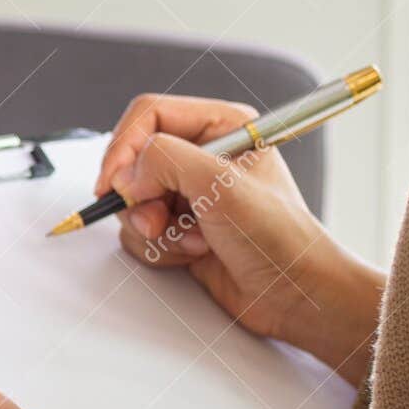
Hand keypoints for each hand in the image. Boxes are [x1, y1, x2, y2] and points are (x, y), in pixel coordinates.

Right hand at [98, 94, 383, 386]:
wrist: (293, 293)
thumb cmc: (280, 239)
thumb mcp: (221, 186)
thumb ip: (166, 161)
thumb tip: (127, 173)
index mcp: (224, 127)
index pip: (150, 115)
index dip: (125, 146)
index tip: (115, 182)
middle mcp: (204, 156)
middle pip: (134, 161)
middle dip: (140, 198)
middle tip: (158, 219)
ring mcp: (190, 194)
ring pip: (132, 200)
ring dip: (152, 228)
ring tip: (189, 240)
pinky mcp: (180, 227)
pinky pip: (139, 231)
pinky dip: (158, 248)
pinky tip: (192, 253)